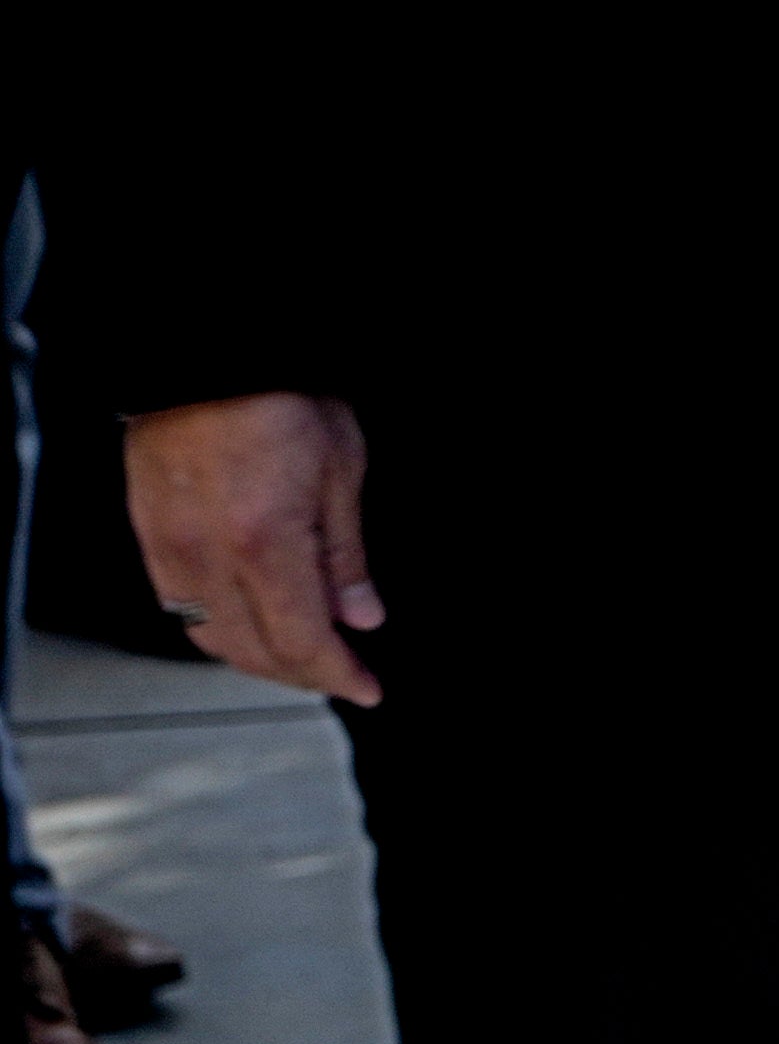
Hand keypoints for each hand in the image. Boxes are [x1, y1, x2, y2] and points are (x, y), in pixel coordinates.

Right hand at [125, 393, 380, 707]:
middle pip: (253, 651)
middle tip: (342, 674)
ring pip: (210, 638)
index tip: (365, 687)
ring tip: (303, 654)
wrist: (203, 356)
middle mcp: (206, 555)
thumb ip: (345, 555)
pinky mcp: (147, 536)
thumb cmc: (277, 395)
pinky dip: (218, 630)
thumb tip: (361, 616)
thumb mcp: (342, 470)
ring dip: (259, 658)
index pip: (301, 641)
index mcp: (263, 541)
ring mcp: (169, 548)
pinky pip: (178, 608)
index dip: (337, 675)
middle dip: (302, 674)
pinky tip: (250, 621)